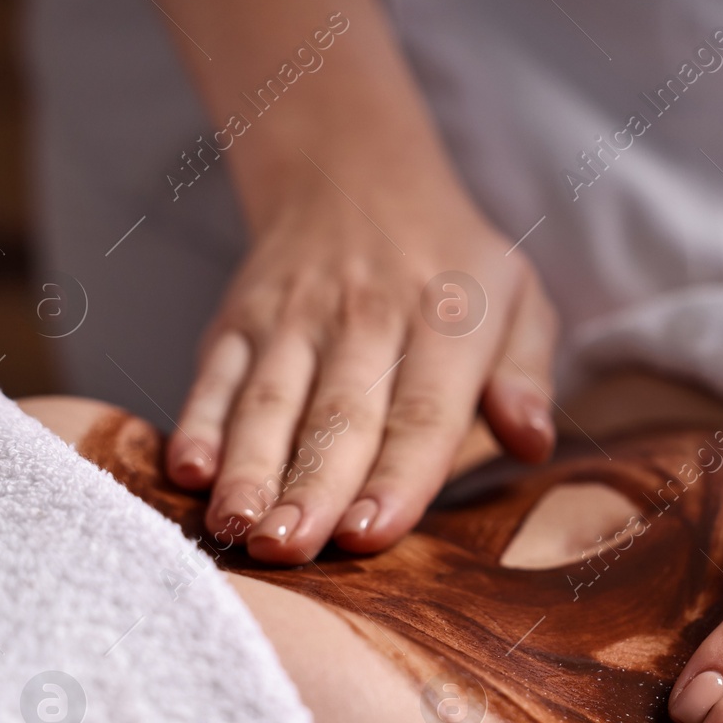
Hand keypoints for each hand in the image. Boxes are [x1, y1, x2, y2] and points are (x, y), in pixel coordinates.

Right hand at [165, 147, 557, 563]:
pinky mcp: (240, 318)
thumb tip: (534, 442)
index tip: (370, 535)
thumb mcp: (518, 298)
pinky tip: (188, 471)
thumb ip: (527, 374)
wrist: (353, 173)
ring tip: (237, 529)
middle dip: (311, 487)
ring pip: (270, 401)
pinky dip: (198, 421)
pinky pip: (216, 373)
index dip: (397, 476)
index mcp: (445, 321)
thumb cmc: (451, 264)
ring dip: (249, 468)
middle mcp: (366, 317)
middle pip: (337, 416)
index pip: (422, 412)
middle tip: (290, 550)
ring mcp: (294, 317)